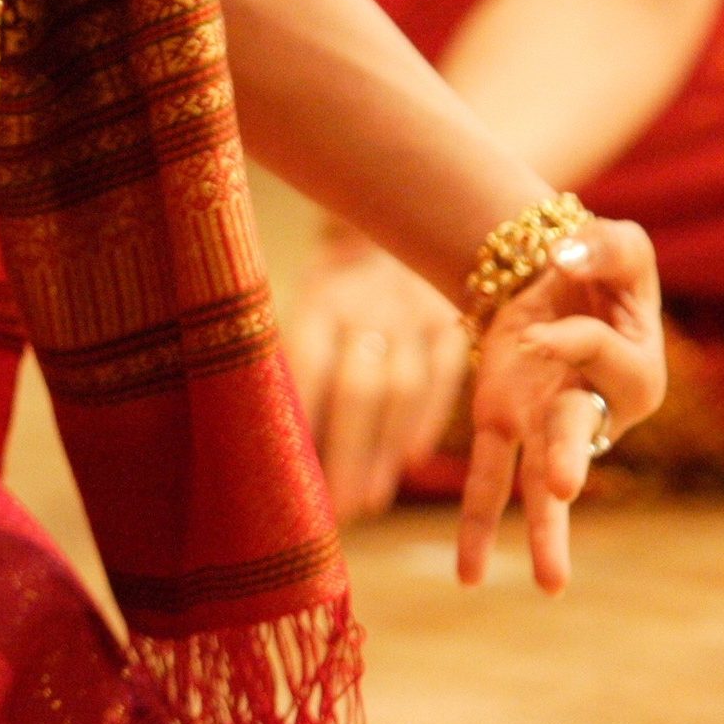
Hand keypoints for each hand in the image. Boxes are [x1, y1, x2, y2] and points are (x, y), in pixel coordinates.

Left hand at [287, 232, 470, 523]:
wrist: (401, 212)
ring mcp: (417, 313)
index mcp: (322, 300)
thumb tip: (269, 437)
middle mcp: (370, 306)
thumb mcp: (306, 300)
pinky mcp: (454, 321)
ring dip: (384, 452)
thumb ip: (292, 358)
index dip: (302, 426)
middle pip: (360, 391)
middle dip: (347, 456)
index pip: (308, 368)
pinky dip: (429, 420)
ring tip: (367, 501)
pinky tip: (409, 461)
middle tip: (335, 511)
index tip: (290, 479)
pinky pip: (447, 376)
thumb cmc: (336, 283)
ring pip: (404, 391)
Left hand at [453, 214, 663, 597]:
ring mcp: (543, 425)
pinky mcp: (500, 423)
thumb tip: (565, 259)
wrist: (554, 276)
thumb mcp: (622, 245)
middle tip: (566, 486)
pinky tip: (468, 576)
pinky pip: (486, 480)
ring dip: (543, 528)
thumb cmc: (601, 269)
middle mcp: (594, 410)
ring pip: (541, 482)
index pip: (595, 353)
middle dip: (567, 456)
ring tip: (551, 583)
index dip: (570, 329)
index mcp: (636, 372)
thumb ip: (607, 247)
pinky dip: (474, 526)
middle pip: (576, 433)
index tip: (559, 283)